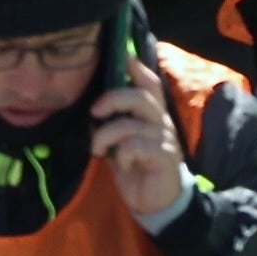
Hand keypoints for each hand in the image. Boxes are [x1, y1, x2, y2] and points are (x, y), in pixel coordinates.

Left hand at [89, 75, 187, 219]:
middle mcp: (161, 122)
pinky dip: (121, 154)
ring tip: (96, 148)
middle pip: (141, 97)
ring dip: (106, 135)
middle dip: (113, 99)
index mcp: (151, 114)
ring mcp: (165, 140)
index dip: (136, 67)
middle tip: (94, 112)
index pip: (149, 83)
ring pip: (131, 124)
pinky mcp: (165, 158)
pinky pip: (136, 147)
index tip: (122, 52)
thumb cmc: (132, 167)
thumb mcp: (117, 141)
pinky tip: (119, 163)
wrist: (152, 203)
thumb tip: (91, 102)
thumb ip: (110, 121)